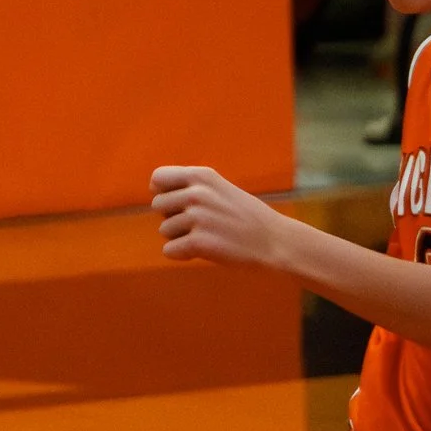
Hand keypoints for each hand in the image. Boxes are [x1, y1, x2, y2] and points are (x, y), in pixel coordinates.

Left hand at [151, 165, 292, 267]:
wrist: (275, 241)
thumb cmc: (246, 217)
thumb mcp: (220, 189)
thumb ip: (191, 187)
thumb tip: (155, 193)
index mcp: (202, 176)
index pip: (158, 178)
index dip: (162, 193)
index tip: (176, 204)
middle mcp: (197, 193)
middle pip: (157, 206)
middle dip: (172, 217)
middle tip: (198, 225)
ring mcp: (197, 218)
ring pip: (164, 231)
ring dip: (181, 238)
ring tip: (208, 237)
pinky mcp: (199, 242)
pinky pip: (169, 251)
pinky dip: (182, 255)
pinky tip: (204, 252)